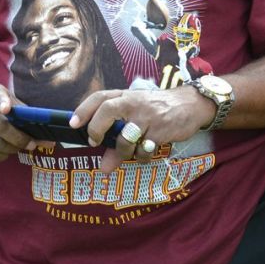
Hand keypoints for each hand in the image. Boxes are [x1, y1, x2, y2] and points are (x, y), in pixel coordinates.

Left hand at [72, 86, 215, 172]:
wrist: (191, 105)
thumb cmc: (158, 110)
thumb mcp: (138, 117)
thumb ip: (118, 139)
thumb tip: (104, 168)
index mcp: (126, 96)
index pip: (100, 97)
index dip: (84, 109)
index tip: (73, 124)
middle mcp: (135, 103)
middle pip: (108, 110)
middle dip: (97, 128)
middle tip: (95, 142)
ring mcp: (148, 116)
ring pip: (125, 138)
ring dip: (124, 152)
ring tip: (130, 152)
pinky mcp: (161, 130)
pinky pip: (143, 151)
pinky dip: (141, 157)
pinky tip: (146, 152)